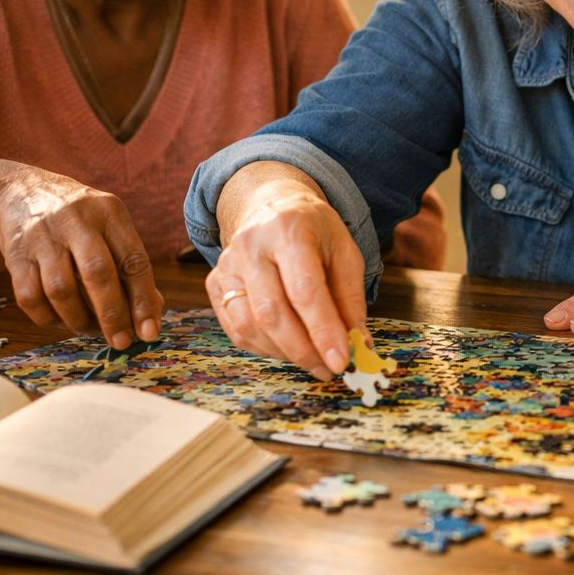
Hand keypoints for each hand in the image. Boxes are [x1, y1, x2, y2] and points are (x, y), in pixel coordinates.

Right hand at [0, 166, 162, 348]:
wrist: (20, 193)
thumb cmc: (80, 221)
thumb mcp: (110, 228)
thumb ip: (130, 266)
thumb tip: (152, 313)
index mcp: (109, 213)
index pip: (133, 260)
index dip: (144, 301)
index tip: (150, 332)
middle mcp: (76, 221)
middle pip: (97, 273)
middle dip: (112, 315)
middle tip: (121, 342)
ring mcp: (42, 237)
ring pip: (61, 289)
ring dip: (78, 319)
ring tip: (90, 329)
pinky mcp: (15, 254)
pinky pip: (30, 297)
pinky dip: (48, 317)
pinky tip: (61, 320)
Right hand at [205, 174, 365, 380]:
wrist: (271, 205)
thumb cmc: (313, 231)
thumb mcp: (344, 251)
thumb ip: (351, 298)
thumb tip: (359, 345)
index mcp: (289, 231)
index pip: (305, 290)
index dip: (323, 330)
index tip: (341, 361)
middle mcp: (251, 246)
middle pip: (272, 312)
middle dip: (303, 350)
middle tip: (328, 369)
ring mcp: (227, 265)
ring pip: (249, 326)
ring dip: (284, 353)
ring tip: (312, 359)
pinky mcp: (214, 282)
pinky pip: (235, 329)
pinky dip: (264, 347)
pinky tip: (287, 347)